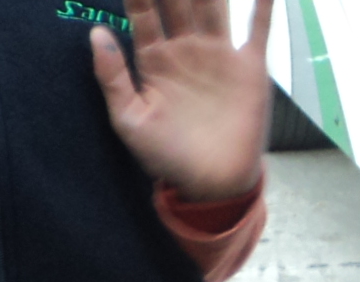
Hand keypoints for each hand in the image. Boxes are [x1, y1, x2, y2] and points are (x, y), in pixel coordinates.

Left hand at [92, 0, 275, 203]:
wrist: (213, 185)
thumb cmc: (166, 157)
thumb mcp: (130, 121)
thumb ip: (112, 78)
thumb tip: (95, 33)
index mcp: (155, 58)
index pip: (144, 8)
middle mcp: (187, 48)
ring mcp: (219, 55)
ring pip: (214, 3)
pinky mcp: (249, 69)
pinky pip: (257, 28)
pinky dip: (263, 6)